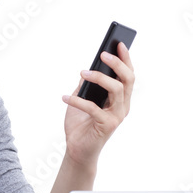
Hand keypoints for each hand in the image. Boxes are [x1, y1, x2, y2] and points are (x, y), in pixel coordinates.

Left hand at [61, 41, 134, 167]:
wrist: (77, 150)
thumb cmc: (81, 124)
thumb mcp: (81, 99)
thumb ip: (86, 86)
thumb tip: (86, 70)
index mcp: (120, 98)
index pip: (128, 75)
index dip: (126, 59)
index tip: (119, 43)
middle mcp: (123, 106)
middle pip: (128, 80)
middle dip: (118, 64)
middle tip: (103, 54)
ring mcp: (117, 116)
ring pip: (116, 90)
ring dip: (100, 78)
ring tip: (83, 73)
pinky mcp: (107, 126)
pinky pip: (94, 108)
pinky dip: (78, 101)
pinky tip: (65, 97)